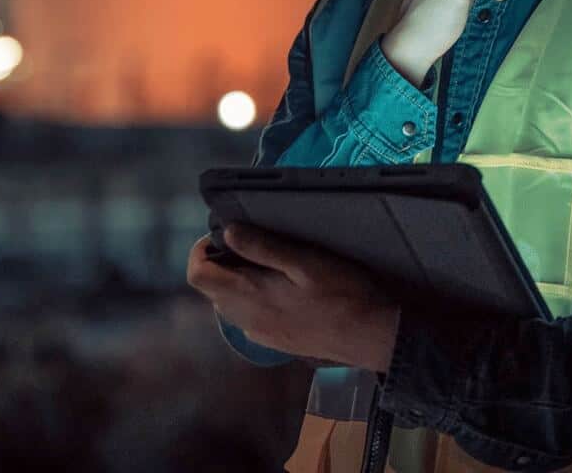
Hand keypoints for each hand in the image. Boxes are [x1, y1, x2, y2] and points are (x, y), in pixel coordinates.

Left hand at [186, 224, 400, 372]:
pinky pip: (247, 316)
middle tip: (245, 238)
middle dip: (218, 261)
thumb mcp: (305, 261)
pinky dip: (248, 295)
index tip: (219, 232)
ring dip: (233, 278)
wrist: (373, 336)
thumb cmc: (342, 292)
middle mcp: (248, 322)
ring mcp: (262, 335)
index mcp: (250, 299)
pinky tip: (275, 283)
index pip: (198, 276)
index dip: (200, 250)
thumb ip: (263, 247)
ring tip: (261, 257)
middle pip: (210, 289)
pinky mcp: (276, 341)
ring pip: (227, 304)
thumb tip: (226, 232)